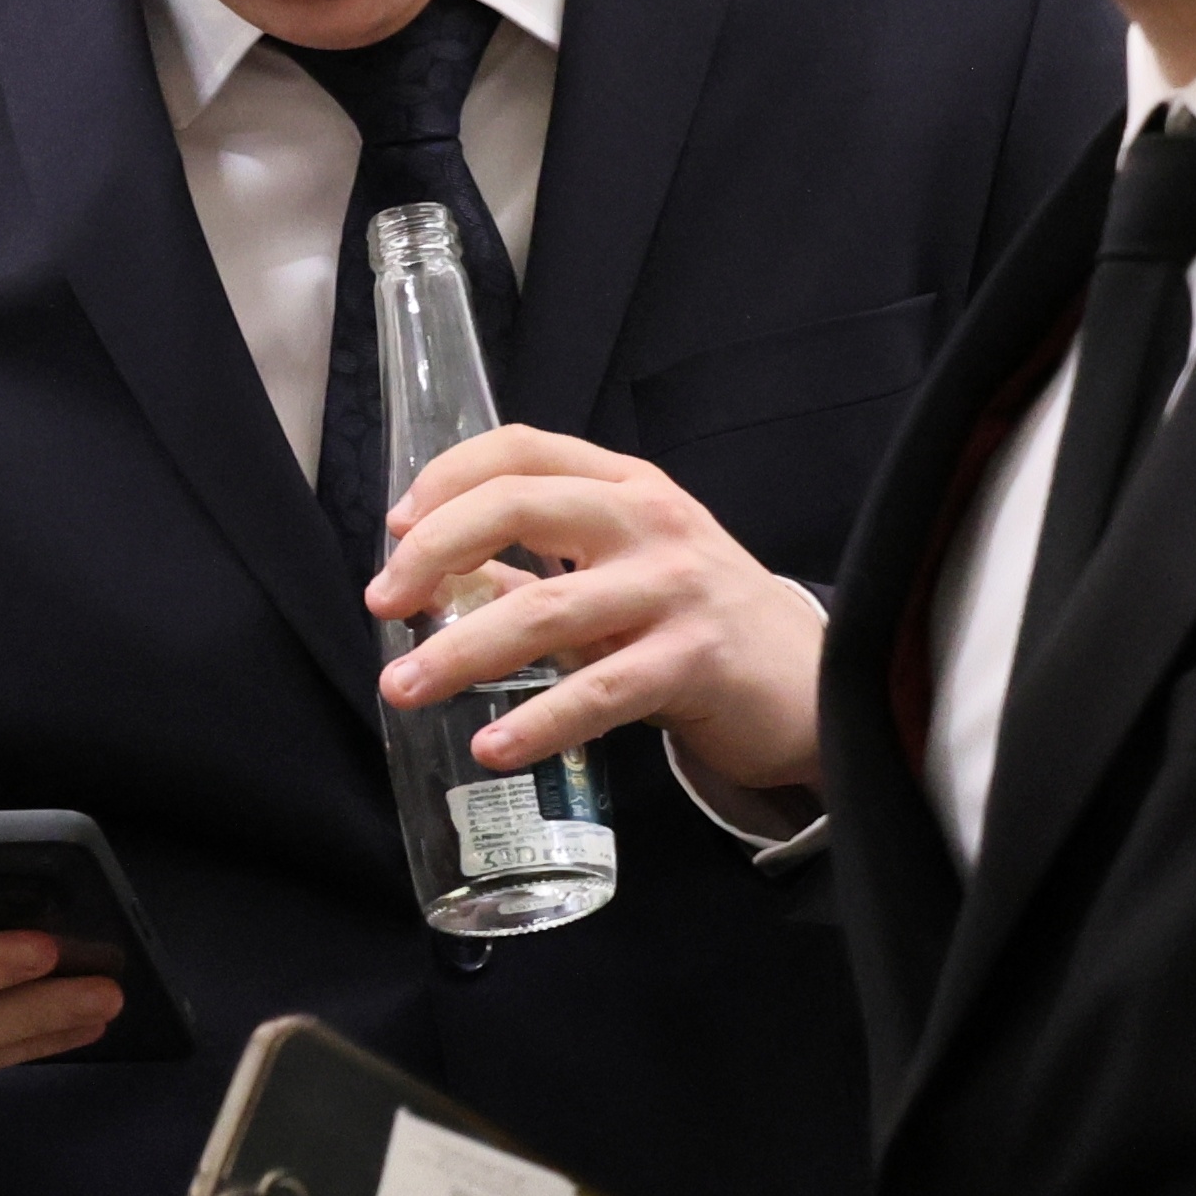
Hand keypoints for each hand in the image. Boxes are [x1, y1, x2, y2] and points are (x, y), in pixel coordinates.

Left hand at [367, 429, 821, 792]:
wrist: (813, 684)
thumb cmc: (699, 624)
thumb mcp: (621, 577)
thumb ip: (538, 573)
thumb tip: (435, 583)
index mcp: (627, 486)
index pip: (522, 449)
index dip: (446, 478)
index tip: (395, 528)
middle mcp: (650, 521)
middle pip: (518, 504)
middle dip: (433, 552)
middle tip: (382, 603)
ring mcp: (676, 588)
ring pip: (545, 608)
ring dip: (461, 651)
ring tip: (406, 687)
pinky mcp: (694, 661)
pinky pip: (598, 691)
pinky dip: (537, 721)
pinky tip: (492, 746)